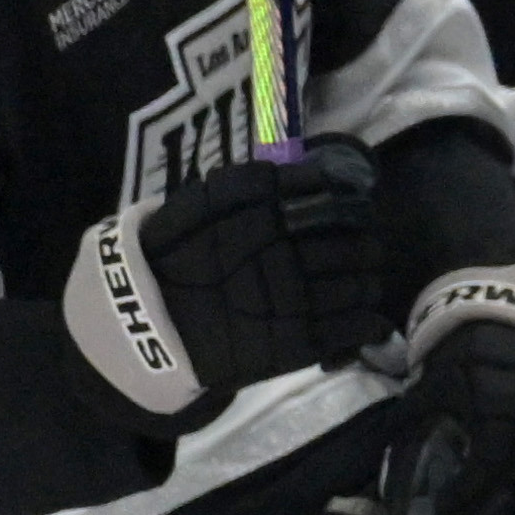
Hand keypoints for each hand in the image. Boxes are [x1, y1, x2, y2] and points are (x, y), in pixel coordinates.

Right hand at [66, 152, 388, 424]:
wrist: (141, 325)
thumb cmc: (169, 260)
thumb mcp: (192, 207)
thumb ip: (244, 185)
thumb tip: (305, 171)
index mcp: (258, 216)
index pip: (324, 197)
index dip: (346, 200)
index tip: (354, 202)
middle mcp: (282, 253)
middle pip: (351, 241)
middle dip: (365, 241)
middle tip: (368, 244)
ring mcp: (293, 300)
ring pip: (360, 283)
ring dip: (370, 280)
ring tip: (367, 282)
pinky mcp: (297, 343)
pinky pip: (353, 329)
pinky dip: (371, 324)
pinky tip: (373, 323)